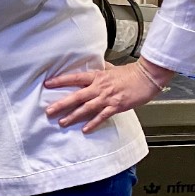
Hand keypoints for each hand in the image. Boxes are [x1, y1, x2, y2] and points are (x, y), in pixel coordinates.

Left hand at [44, 59, 172, 133]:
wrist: (147, 77)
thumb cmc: (130, 72)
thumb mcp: (111, 68)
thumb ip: (100, 69)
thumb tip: (92, 66)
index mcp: (96, 76)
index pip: (74, 78)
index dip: (60, 81)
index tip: (47, 84)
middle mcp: (99, 87)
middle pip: (76, 96)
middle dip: (61, 104)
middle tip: (48, 111)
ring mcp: (107, 98)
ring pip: (86, 108)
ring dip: (73, 116)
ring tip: (62, 122)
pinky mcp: (116, 106)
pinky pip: (102, 116)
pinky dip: (93, 123)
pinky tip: (84, 129)